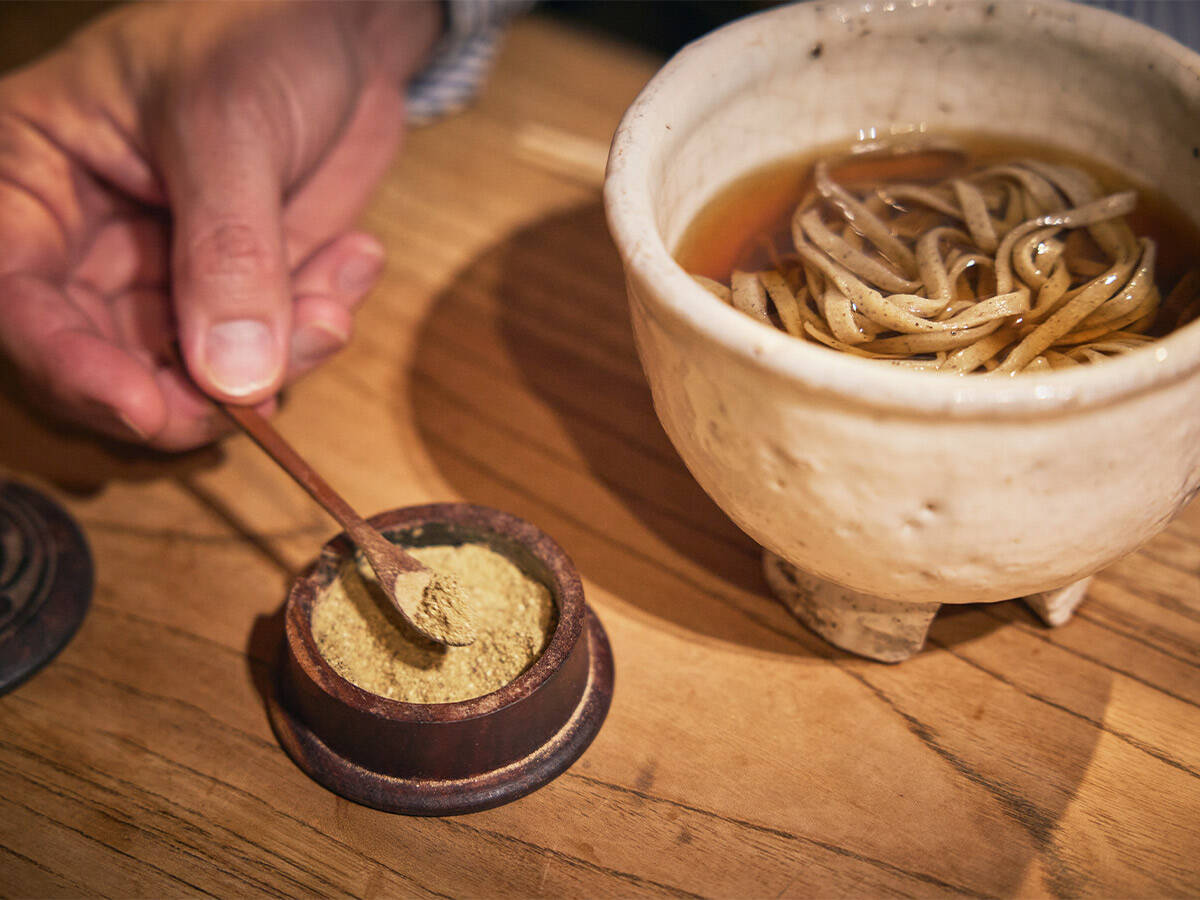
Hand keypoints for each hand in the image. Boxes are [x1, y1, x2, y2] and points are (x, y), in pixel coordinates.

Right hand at [0, 1, 440, 449]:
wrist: (339, 31)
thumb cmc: (256, 33)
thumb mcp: (230, 125)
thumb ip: (229, 251)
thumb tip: (234, 380)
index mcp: (32, 180)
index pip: (15, 299)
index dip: (73, 369)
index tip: (149, 408)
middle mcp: (85, 245)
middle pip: (104, 368)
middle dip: (197, 392)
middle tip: (276, 375)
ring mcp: (163, 277)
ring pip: (197, 379)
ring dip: (281, 360)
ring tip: (337, 289)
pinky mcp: (238, 295)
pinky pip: (269, 355)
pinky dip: (316, 330)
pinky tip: (355, 259)